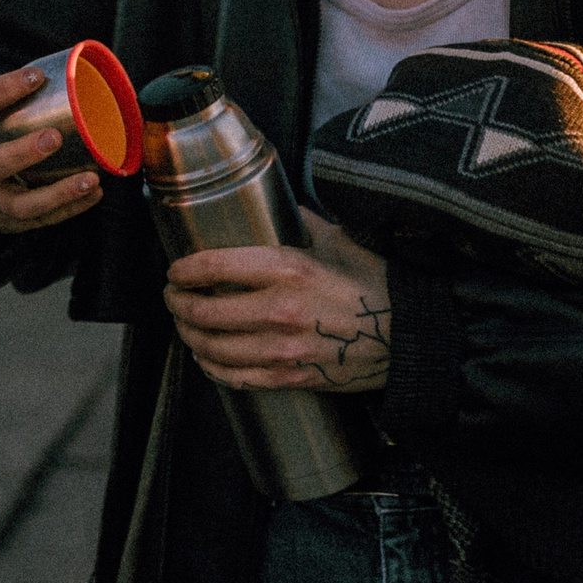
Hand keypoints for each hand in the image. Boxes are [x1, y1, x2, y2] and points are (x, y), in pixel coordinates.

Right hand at [0, 66, 102, 234]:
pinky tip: (94, 194)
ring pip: (19, 204)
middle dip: (22, 153)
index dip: (3, 89)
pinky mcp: (8, 222)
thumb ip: (25, 98)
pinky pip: (41, 221)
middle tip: (55, 137)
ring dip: (57, 193)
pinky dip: (70, 209)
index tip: (37, 76)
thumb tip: (80, 70)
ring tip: (91, 179)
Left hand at [162, 212, 391, 392]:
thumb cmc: (375, 287)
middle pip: (205, 312)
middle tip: (174, 297)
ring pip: (213, 348)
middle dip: (178, 304)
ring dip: (189, 337)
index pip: (214, 267)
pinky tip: (206, 358)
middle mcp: (281, 311)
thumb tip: (276, 204)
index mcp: (289, 270)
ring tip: (185, 325)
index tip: (176, 270)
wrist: (409, 339)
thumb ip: (300, 223)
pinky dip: (211, 368)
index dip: (184, 270)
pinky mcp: (291, 377)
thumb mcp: (338, 242)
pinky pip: (235, 377)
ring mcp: (284, 349)